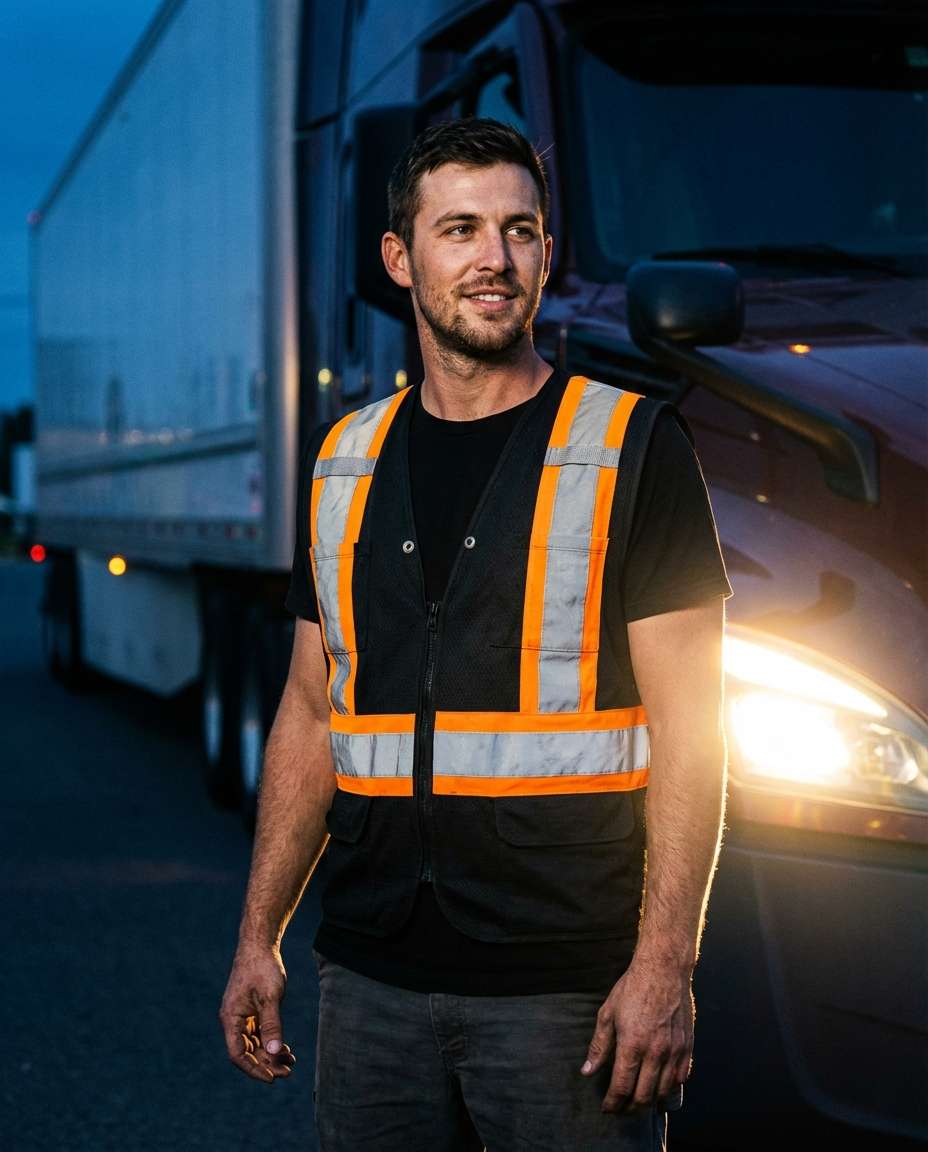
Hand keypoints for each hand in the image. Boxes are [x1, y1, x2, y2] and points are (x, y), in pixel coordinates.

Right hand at [220, 943, 296, 1081]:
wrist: (260, 945)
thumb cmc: (262, 968)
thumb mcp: (270, 997)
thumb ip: (272, 1025)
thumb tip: (274, 1051)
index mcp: (231, 1018)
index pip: (238, 1054)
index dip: (253, 1068)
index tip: (271, 1077)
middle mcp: (233, 1020)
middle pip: (247, 1052)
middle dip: (266, 1063)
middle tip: (287, 1072)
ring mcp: (242, 1016)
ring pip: (254, 1044)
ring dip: (270, 1054)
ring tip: (290, 1063)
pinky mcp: (251, 1011)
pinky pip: (259, 1033)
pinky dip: (271, 1042)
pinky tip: (285, 1050)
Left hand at [580, 958, 693, 1112]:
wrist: (664, 968)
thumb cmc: (633, 988)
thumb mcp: (608, 1014)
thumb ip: (599, 1046)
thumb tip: (587, 1072)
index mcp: (632, 1044)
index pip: (622, 1087)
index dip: (613, 1103)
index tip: (607, 1108)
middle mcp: (655, 1053)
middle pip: (643, 1097)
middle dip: (629, 1109)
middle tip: (620, 1109)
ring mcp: (674, 1051)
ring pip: (663, 1092)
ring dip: (648, 1102)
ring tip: (637, 1101)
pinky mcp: (687, 1047)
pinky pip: (681, 1079)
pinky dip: (669, 1089)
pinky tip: (659, 1086)